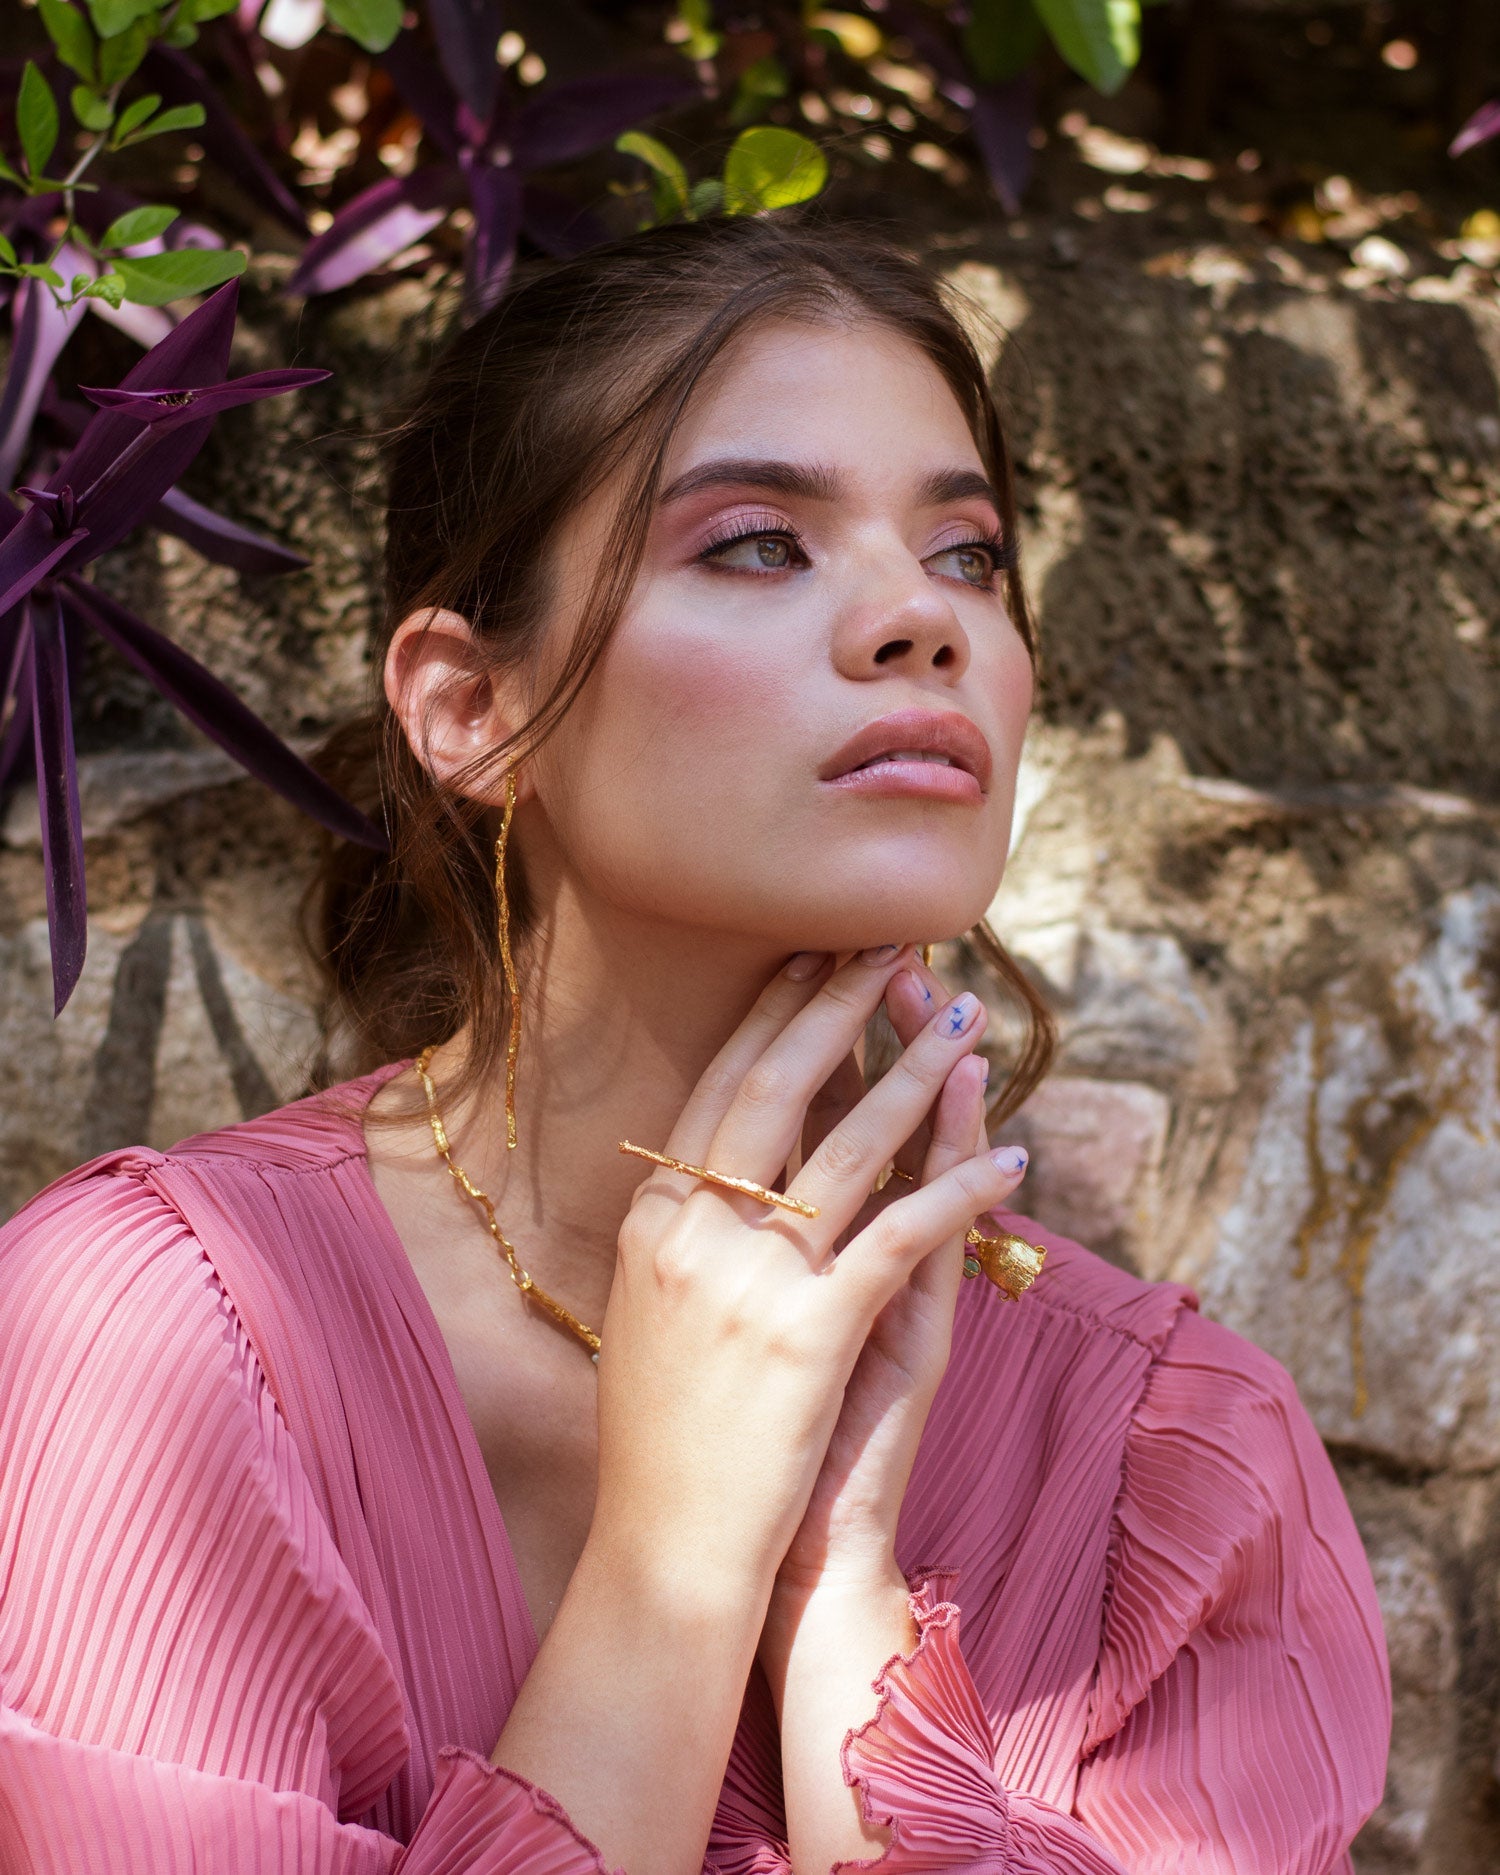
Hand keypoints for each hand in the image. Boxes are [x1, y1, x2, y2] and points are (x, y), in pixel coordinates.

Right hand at [589, 945, 1028, 1610]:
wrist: (665, 1546)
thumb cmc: (659, 1437)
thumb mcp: (646, 1313)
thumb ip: (679, 1231)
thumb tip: (706, 1164)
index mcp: (653, 1219)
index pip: (718, 1087)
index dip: (771, 1016)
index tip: (808, 957)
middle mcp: (695, 1230)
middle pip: (777, 1087)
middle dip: (838, 1004)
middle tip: (888, 942)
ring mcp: (753, 1278)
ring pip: (848, 1143)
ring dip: (916, 1069)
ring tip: (963, 1016)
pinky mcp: (813, 1331)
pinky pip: (907, 1233)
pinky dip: (964, 1185)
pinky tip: (1012, 1154)